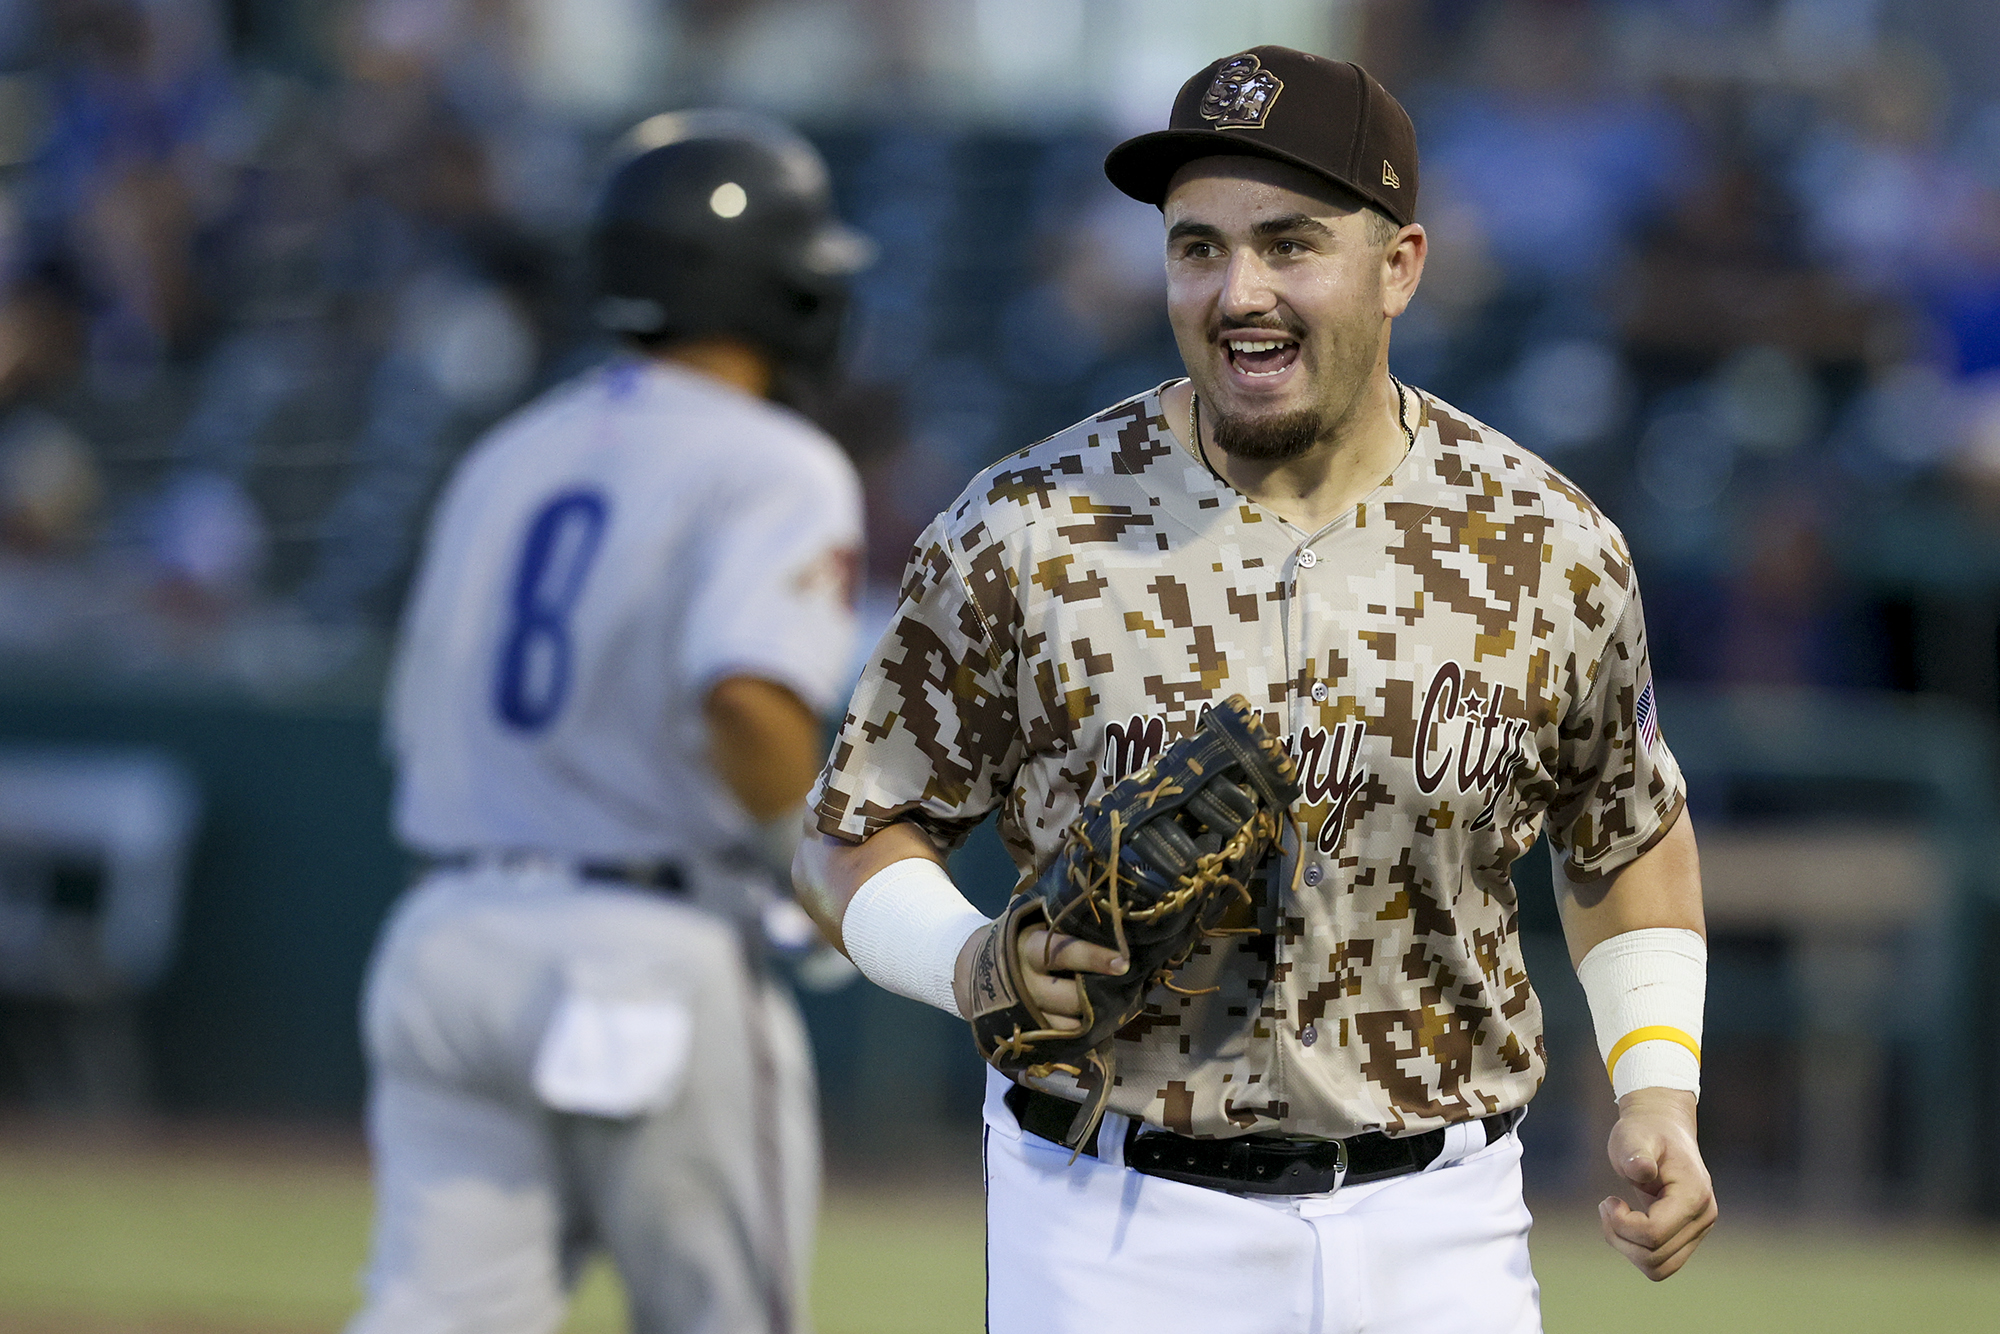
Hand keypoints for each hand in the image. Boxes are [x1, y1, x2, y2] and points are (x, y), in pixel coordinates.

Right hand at [953, 919, 1125, 1026]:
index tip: (1122, 962)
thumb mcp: (1030, 920)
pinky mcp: (1024, 1034)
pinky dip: (1079, 1036)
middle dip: (1097, 997)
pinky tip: (1096, 1025)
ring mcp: (1023, 1013)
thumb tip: (1107, 906)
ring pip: (1065, 1025)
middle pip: (1068, 998)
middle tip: (1125, 991)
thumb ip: (1060, 916)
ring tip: (1114, 1008)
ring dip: (1092, 1020)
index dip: (1093, 958)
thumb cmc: (1016, 938)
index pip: (1061, 953)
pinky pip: (1058, 1041)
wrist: (970, 970)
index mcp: (1027, 949)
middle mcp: (1024, 984)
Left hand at [1599, 1087, 1716, 1280]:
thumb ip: (1636, 1153)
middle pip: (1655, 1257)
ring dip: (1627, 1248)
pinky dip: (1636, 1250)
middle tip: (1606, 1206)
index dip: (1622, 1225)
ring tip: (1613, 1215)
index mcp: (1693, 1195)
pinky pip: (1661, 1262)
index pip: (1654, 1234)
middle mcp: (1703, 1217)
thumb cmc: (1645, 1131)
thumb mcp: (1633, 1136)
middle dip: (1620, 1237)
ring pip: (1659, 1268)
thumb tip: (1643, 1169)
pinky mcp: (1688, 1236)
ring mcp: (1699, 1230)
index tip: (1607, 1201)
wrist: (1663, 1128)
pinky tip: (1625, 1223)